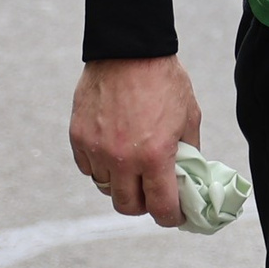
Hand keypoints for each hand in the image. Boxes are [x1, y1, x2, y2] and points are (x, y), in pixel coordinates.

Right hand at [70, 55, 201, 226]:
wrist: (129, 51)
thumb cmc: (165, 81)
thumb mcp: (189, 116)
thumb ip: (188, 152)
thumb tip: (187, 178)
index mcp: (155, 155)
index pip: (160, 206)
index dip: (169, 216)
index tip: (173, 215)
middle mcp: (122, 158)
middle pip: (127, 206)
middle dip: (142, 204)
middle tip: (152, 193)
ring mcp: (97, 150)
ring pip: (106, 187)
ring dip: (120, 184)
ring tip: (133, 166)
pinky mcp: (78, 139)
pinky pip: (89, 168)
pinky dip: (101, 167)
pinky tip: (114, 151)